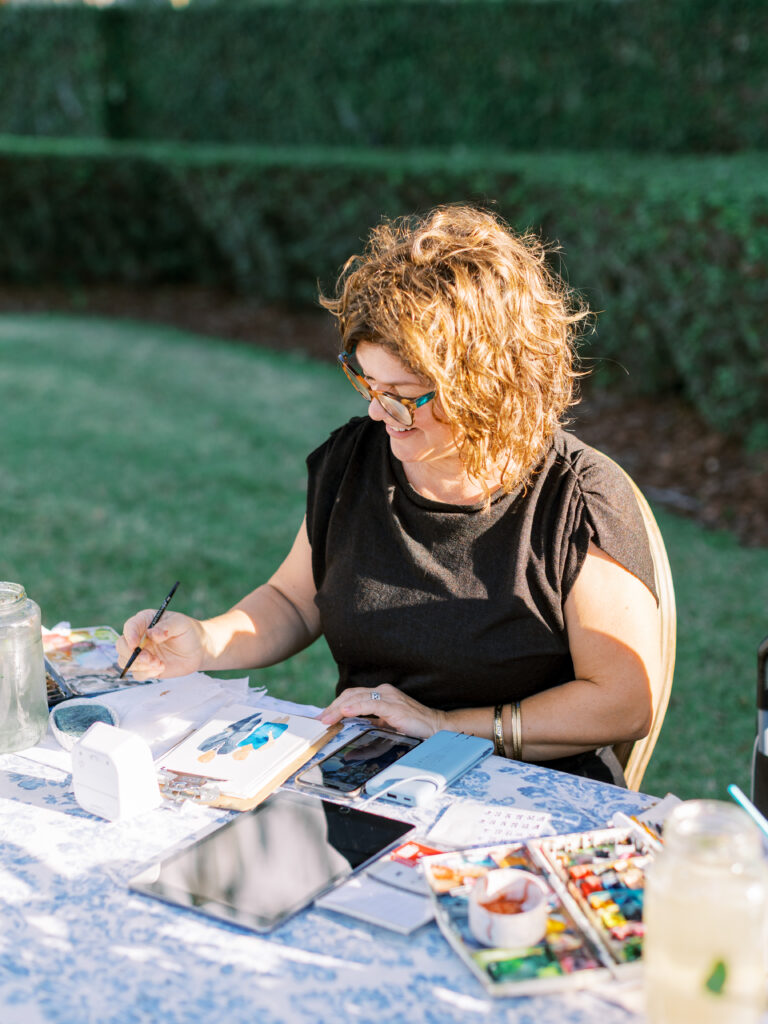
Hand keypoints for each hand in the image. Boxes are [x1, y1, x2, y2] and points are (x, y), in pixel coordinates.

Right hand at [116, 609, 206, 679]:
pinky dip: (147, 673)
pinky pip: (137, 673)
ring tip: (159, 664)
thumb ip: (167, 627)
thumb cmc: (188, 631)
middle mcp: (138, 637)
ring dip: (139, 666)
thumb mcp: (180, 624)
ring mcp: (141, 653)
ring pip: (125, 662)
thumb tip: (151, 634)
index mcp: (144, 621)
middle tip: (148, 659)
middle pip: (121, 646)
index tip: (136, 644)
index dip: (129, 635)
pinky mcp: (145, 667)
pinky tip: (162, 667)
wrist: (198, 649)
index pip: (130, 626)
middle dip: (131, 654)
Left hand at [318, 684, 445, 738]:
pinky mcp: (394, 706)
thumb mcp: (387, 725)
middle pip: (350, 695)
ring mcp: (389, 697)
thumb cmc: (413, 728)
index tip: (322, 717)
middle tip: (319, 720)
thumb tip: (349, 735)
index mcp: (380, 695)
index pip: (352, 696)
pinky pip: (371, 704)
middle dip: (332, 707)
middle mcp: (383, 692)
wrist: (437, 728)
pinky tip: (345, 712)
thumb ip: (370, 725)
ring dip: (338, 708)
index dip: (335, 705)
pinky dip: (356, 707)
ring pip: (357, 698)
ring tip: (326, 718)